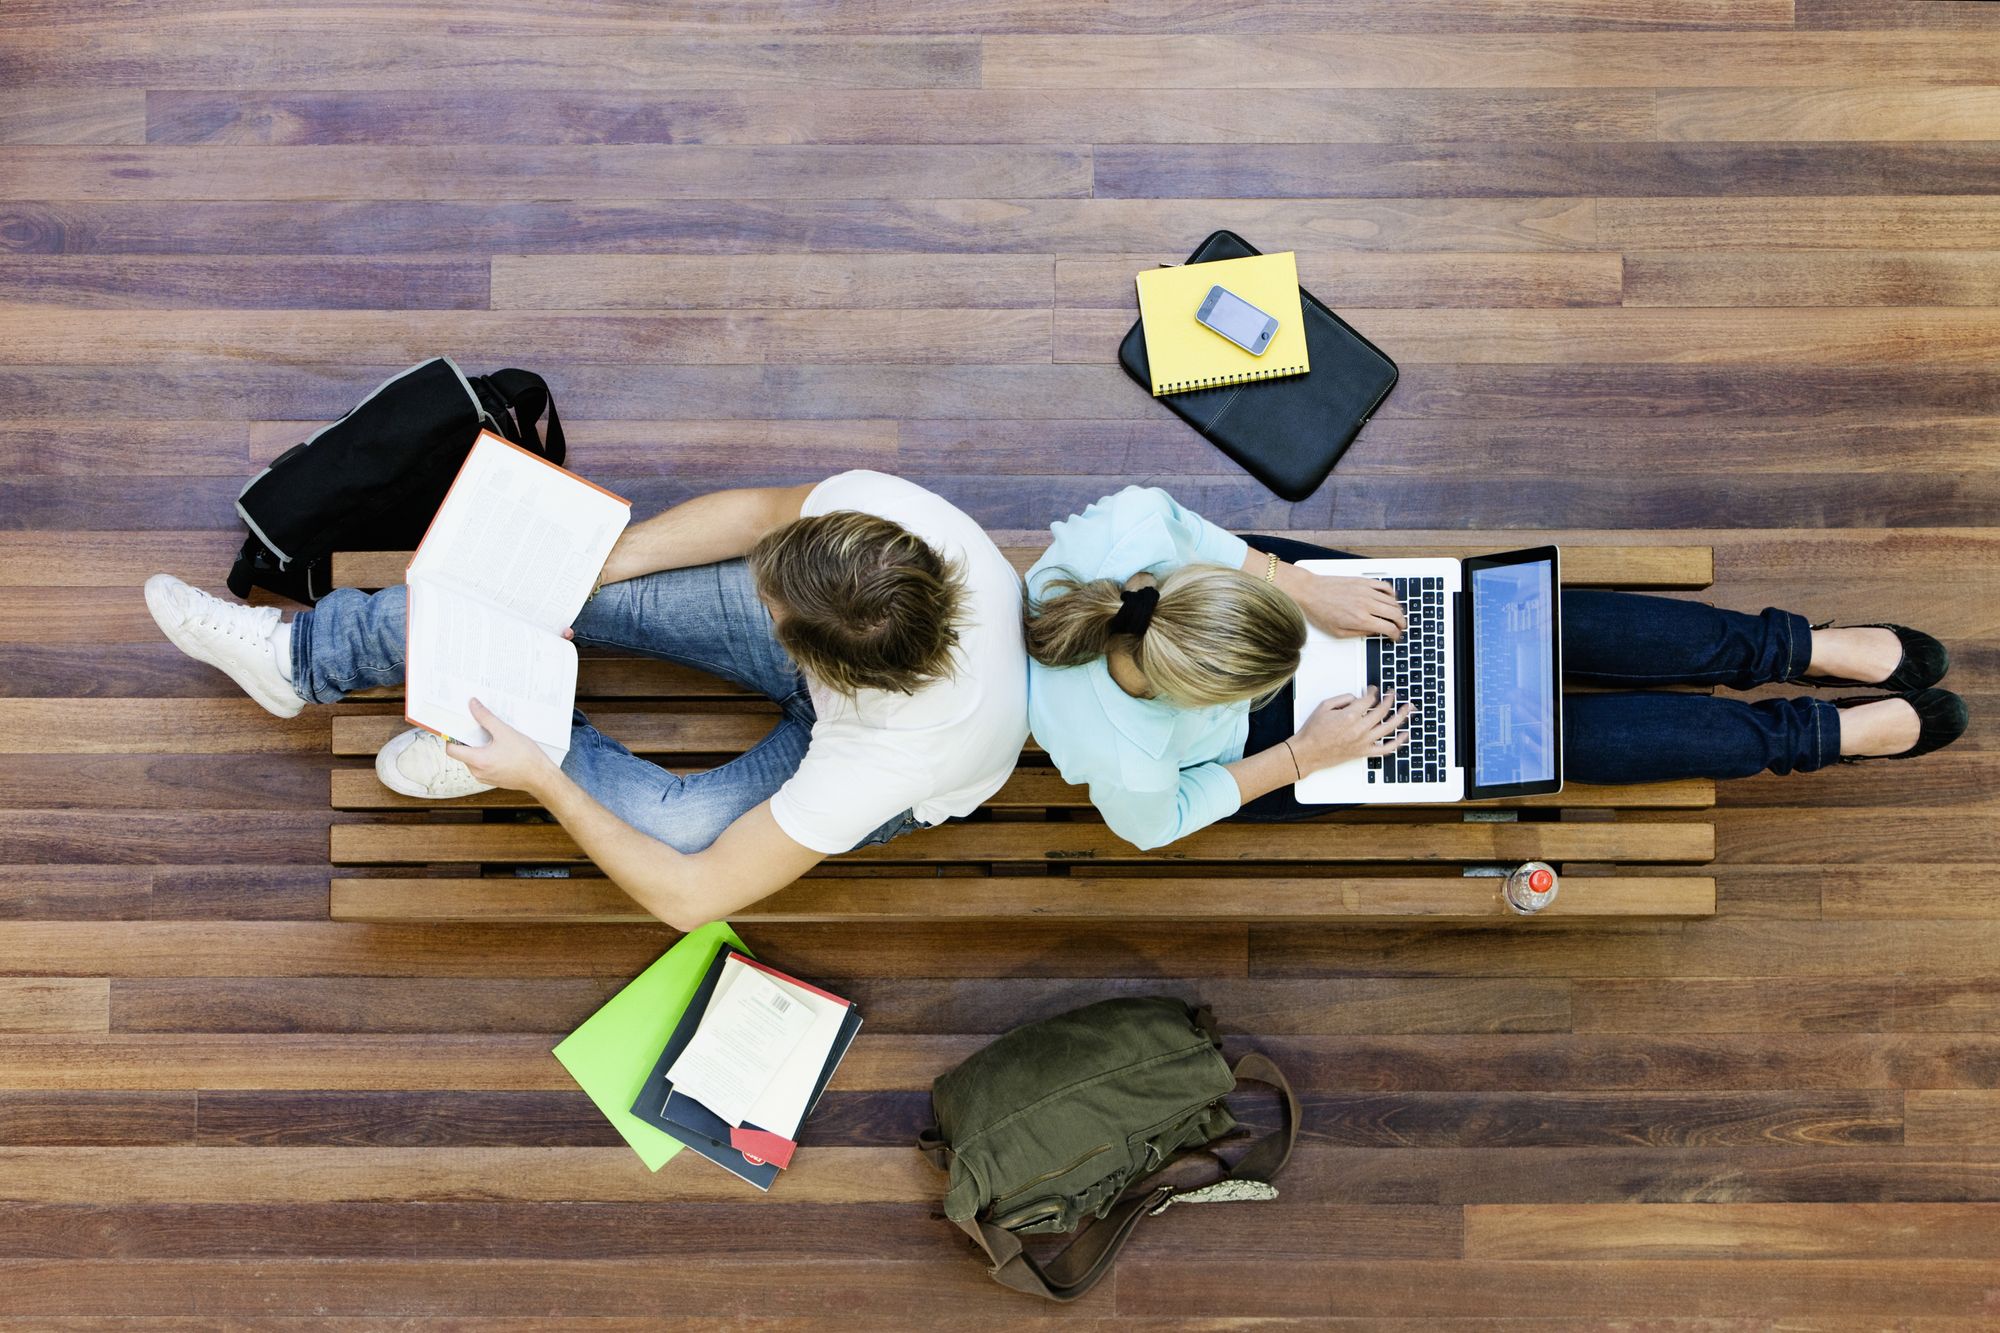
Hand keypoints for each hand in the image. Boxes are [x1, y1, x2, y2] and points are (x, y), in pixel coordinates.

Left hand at [446, 698, 560, 794]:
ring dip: (479, 748)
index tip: (457, 728)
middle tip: (479, 728)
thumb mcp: (505, 732)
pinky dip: (487, 756)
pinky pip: (483, 766)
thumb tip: (473, 705)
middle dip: (469, 740)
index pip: (452, 750)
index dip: (452, 738)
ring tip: (493, 739)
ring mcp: (485, 777)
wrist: (541, 776)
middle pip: (463, 753)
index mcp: (478, 760)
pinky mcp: (493, 779)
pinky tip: (501, 749)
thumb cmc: (526, 758)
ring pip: (474, 760)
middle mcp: (478, 771)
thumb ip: (486, 717)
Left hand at [1284, 570, 1404, 640]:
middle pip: (1395, 614)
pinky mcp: (1363, 581)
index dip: (1395, 634)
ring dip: (1398, 610)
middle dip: (1401, 623)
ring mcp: (1366, 591)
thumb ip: (1359, 634)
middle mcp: (1366, 604)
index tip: (1395, 636)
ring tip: (1396, 615)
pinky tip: (1389, 599)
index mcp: (1360, 619)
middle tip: (1400, 627)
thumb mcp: (1338, 632)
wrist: (1309, 592)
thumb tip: (1373, 632)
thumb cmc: (1319, 612)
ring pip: (1393, 601)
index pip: (1389, 628)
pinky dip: (1392, 593)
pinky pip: (1385, 586)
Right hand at [1290, 687, 1411, 773]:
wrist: (1308, 752)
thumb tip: (1357, 699)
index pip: (1369, 699)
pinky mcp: (1363, 752)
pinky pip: (1385, 749)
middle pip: (1382, 710)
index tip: (1374, 689)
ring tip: (1408, 709)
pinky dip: (1397, 742)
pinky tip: (1404, 735)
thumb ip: (1343, 699)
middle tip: (1392, 694)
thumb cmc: (1313, 731)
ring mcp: (1363, 742)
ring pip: (1388, 727)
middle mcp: (1359, 729)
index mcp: (1350, 716)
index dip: (1374, 692)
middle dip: (1389, 699)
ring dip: (1401, 716)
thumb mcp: (1324, 706)